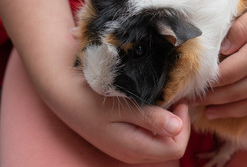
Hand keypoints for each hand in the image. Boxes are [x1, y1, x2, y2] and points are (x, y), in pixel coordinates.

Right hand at [43, 63, 190, 163]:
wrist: (63, 94)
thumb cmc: (89, 97)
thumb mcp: (120, 106)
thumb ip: (149, 118)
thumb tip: (177, 127)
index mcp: (133, 147)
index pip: (175, 147)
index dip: (183, 124)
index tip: (177, 100)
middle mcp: (132, 153)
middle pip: (171, 147)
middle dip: (179, 123)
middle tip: (173, 98)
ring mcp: (127, 148)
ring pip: (162, 142)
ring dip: (168, 122)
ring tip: (163, 99)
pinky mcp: (124, 140)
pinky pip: (150, 137)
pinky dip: (157, 122)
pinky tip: (151, 105)